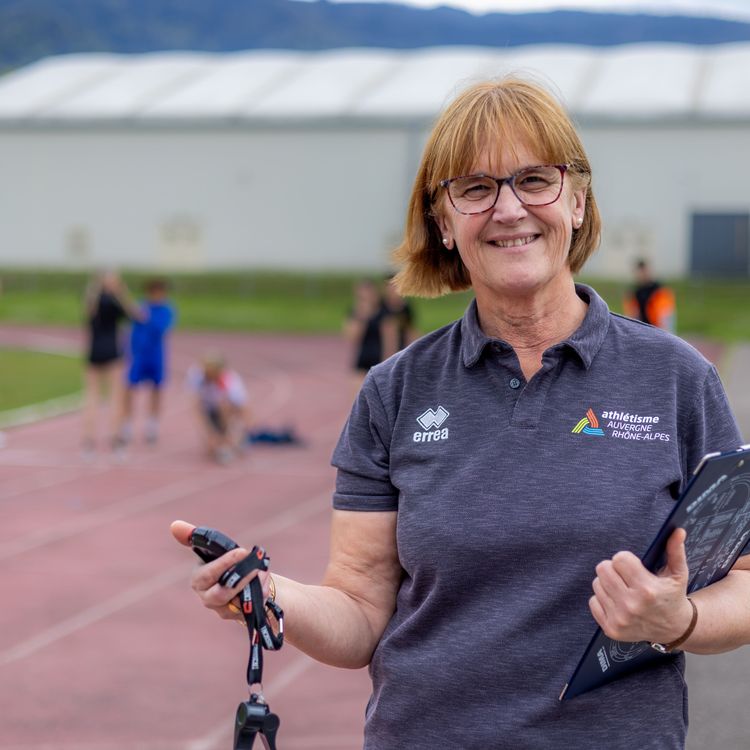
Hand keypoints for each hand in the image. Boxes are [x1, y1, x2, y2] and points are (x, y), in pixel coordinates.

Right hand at [170, 520, 270, 622]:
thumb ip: (194, 536)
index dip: (225, 564)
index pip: (208, 575)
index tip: (242, 551)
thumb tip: (174, 525)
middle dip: (241, 578)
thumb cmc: (224, 561)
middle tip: (257, 565)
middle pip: (221, 594)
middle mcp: (208, 597)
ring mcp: (223, 609)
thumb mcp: (212, 548)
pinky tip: (265, 579)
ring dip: (255, 584)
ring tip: (263, 569)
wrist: (241, 579)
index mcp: (199, 579)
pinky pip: (252, 606)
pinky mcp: (238, 616)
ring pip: (239, 601)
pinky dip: (262, 591)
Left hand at [589, 528, 692, 643]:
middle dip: (613, 569)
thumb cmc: (673, 596)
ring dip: (608, 584)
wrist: (675, 629)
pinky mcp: (611, 629)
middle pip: (602, 569)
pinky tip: (618, 603)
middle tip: (626, 576)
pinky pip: (593, 601)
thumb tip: (678, 530)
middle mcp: (631, 605)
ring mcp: (620, 619)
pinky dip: (603, 600)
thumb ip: (675, 551)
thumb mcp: (678, 574)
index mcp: (647, 589)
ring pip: (596, 584)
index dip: (625, 559)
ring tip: (624, 589)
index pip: (618, 559)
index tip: (633, 566)